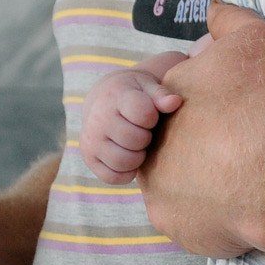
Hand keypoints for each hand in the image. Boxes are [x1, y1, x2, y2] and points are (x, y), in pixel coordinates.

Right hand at [81, 67, 183, 184]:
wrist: (102, 100)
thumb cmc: (133, 94)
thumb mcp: (147, 86)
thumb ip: (161, 95)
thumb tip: (175, 102)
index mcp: (115, 97)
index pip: (143, 114)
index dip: (152, 118)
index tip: (149, 115)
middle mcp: (98, 119)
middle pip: (135, 140)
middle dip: (145, 138)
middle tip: (142, 131)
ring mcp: (91, 140)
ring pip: (124, 162)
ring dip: (137, 157)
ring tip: (136, 144)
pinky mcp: (89, 159)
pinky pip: (113, 177)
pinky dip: (126, 173)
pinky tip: (129, 157)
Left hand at [138, 0, 264, 258]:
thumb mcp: (258, 38)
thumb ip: (228, 21)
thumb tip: (214, 8)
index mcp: (162, 100)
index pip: (178, 101)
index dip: (212, 105)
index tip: (240, 114)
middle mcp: (151, 146)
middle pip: (175, 143)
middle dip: (202, 144)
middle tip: (242, 146)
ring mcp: (161, 193)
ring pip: (182, 185)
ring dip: (206, 181)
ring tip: (246, 177)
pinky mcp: (180, 231)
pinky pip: (195, 221)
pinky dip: (216, 214)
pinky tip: (245, 203)